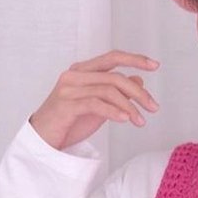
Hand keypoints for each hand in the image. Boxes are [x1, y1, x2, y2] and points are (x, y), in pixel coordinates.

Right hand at [28, 50, 159, 149]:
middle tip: (153, 107)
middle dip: (139, 93)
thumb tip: (138, 80)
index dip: (135, 59)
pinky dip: (114, 111)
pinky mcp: (66, 105)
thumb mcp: (98, 105)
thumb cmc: (69, 122)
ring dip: (130, 107)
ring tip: (140, 121)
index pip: (112, 57)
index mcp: (83, 71)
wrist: (43, 140)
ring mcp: (68, 89)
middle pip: (115, 77)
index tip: (155, 65)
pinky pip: (95, 104)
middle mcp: (75, 75)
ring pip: (108, 91)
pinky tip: (126, 119)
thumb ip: (115, 91)